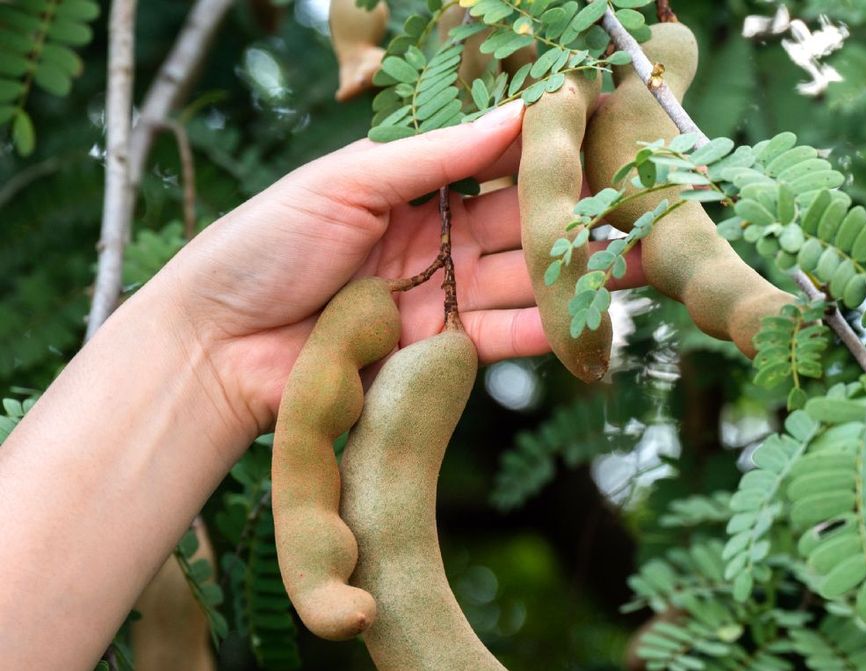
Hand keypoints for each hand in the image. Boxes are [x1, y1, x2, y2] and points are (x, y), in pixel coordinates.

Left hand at [151, 102, 634, 436]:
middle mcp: (432, 237)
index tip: (600, 127)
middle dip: (578, 212)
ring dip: (579, 272)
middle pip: (518, 221)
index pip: (491, 159)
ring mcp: (438, 296)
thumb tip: (518, 111)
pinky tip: (592, 317)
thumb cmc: (261, 246)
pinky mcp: (436, 353)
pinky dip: (544, 329)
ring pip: (523, 279)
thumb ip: (434, 155)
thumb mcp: (346, 181)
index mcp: (407, 184)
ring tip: (642, 260)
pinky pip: (501, 337)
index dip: (543, 146)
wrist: (213, 348)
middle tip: (642, 201)